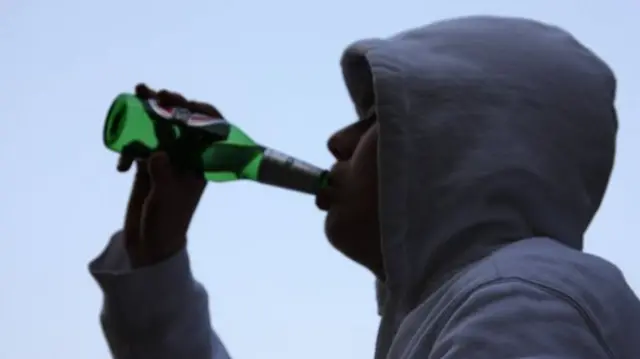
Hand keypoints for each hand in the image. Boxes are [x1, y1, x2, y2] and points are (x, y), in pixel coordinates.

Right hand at [117, 84, 221, 266]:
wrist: (150, 243)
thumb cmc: (167, 222)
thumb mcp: (166, 198)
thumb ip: (163, 175)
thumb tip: (158, 154)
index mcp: (202, 163)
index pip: (207, 131)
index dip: (200, 112)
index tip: (186, 102)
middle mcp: (187, 157)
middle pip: (181, 123)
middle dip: (170, 104)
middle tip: (157, 92)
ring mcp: (167, 158)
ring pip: (159, 127)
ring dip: (148, 111)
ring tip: (138, 91)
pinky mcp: (146, 163)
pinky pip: (139, 143)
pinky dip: (129, 145)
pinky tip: (120, 166)